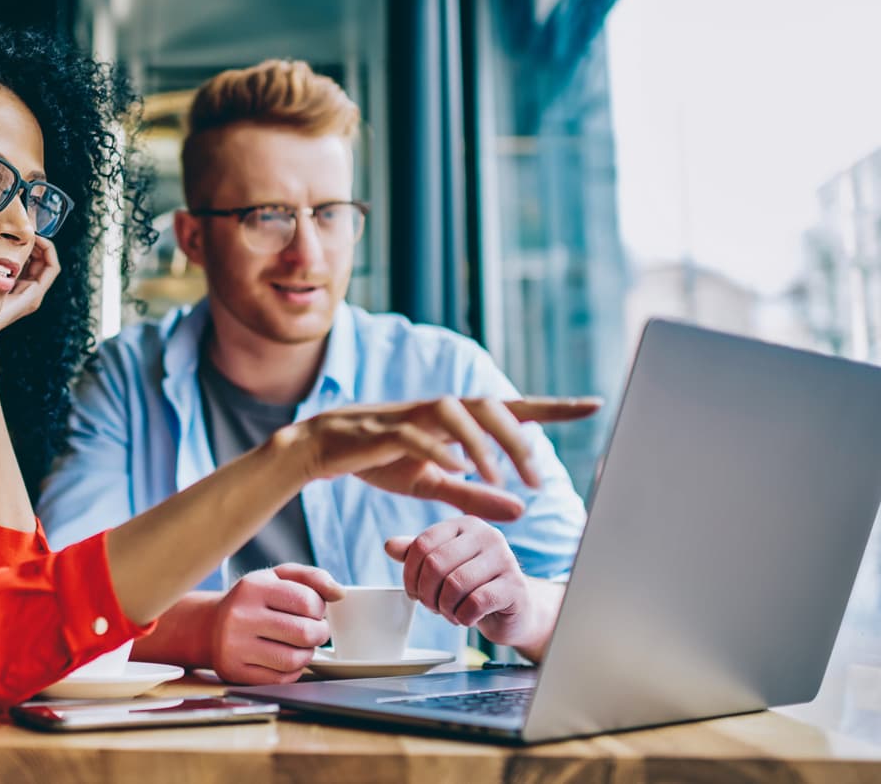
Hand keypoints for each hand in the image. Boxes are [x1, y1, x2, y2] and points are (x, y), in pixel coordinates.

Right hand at [209, 564, 342, 684]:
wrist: (209, 626)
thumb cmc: (252, 600)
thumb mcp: (276, 577)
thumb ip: (311, 578)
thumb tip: (339, 593)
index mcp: (253, 587)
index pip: (307, 601)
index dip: (319, 608)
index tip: (313, 610)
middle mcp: (240, 616)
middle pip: (304, 633)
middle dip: (319, 633)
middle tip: (314, 630)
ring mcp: (235, 646)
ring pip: (294, 660)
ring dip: (307, 654)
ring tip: (300, 645)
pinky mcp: (235, 672)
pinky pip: (281, 679)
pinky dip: (292, 671)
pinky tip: (285, 658)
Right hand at [291, 396, 599, 521]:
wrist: (321, 450)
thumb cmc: (379, 460)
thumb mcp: (432, 483)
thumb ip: (475, 494)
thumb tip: (522, 510)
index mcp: (456, 421)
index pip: (512, 408)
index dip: (553, 407)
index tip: (594, 405)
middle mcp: (439, 410)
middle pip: (490, 406)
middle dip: (519, 439)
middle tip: (537, 479)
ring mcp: (411, 415)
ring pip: (457, 412)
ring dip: (483, 443)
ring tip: (499, 477)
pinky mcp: (383, 430)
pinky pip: (417, 433)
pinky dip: (440, 448)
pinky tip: (456, 468)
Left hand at [384, 517, 540, 647]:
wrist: (514, 609)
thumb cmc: (474, 586)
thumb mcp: (444, 566)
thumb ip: (418, 554)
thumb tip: (389, 545)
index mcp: (465, 525)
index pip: (423, 544)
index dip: (410, 574)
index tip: (413, 592)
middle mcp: (487, 535)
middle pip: (436, 564)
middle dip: (426, 593)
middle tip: (432, 606)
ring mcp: (505, 559)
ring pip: (454, 584)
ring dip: (444, 607)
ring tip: (449, 613)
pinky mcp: (516, 586)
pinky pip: (475, 603)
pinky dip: (463, 617)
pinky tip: (466, 618)